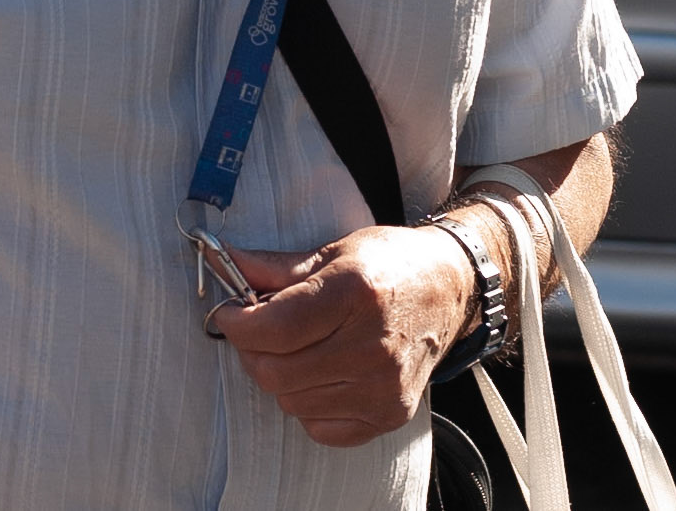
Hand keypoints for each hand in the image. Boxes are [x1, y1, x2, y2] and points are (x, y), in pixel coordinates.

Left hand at [212, 224, 475, 447]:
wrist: (451, 288)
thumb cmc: (390, 262)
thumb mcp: (334, 250)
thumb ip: (276, 267)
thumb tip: (225, 262)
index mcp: (355, 292)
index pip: (275, 328)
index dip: (237, 323)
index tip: (228, 312)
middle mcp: (372, 345)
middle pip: (277, 372)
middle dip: (251, 350)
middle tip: (254, 330)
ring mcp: (383, 387)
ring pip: (292, 402)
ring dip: (278, 376)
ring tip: (293, 347)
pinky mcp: (389, 414)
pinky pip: (320, 427)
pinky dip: (307, 403)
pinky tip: (319, 372)